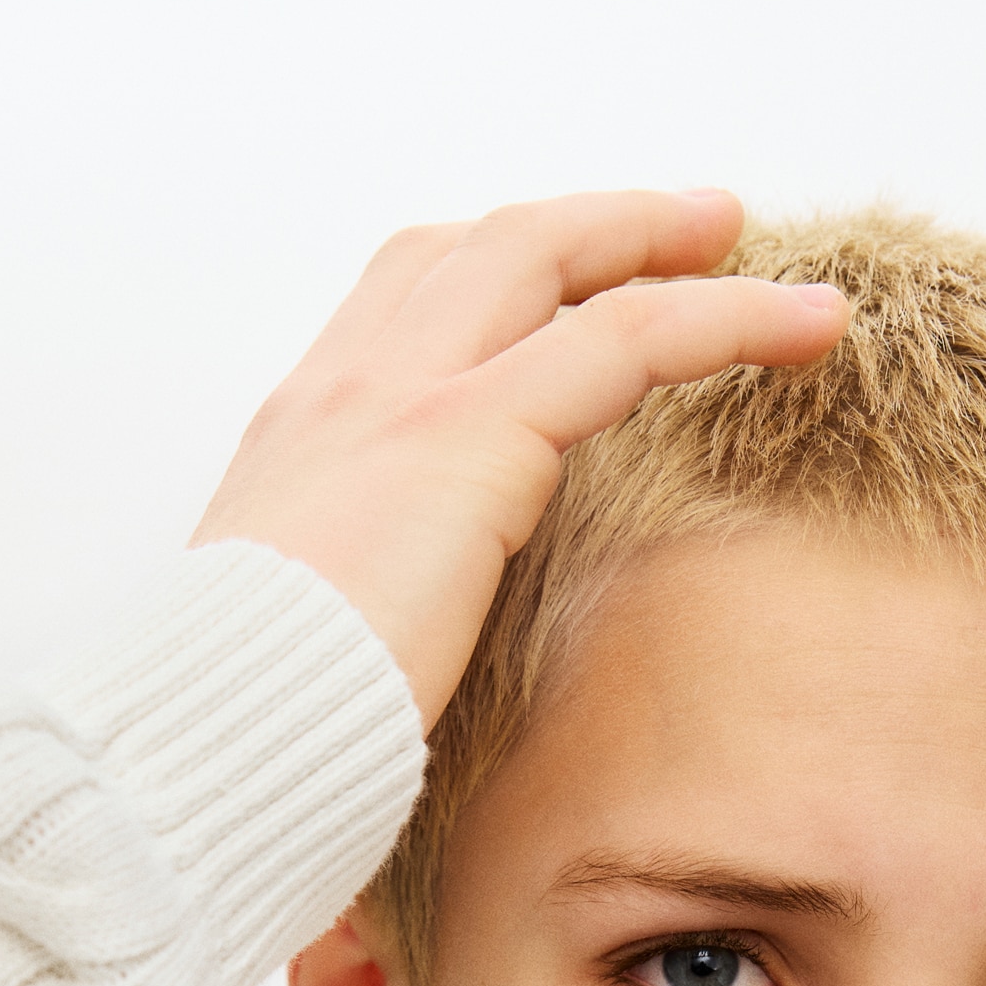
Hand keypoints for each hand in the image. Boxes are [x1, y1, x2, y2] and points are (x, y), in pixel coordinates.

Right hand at [193, 191, 846, 727]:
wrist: (181, 759)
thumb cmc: (231, 756)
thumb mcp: (292, 682)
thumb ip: (349, 657)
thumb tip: (370, 741)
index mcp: (297, 448)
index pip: (398, 309)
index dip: (493, 280)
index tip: (567, 287)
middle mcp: (340, 396)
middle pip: (477, 251)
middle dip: (587, 226)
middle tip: (685, 227)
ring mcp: (398, 403)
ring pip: (552, 261)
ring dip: (662, 241)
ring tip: (755, 248)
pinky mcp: (466, 441)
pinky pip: (627, 339)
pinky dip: (725, 315)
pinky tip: (804, 325)